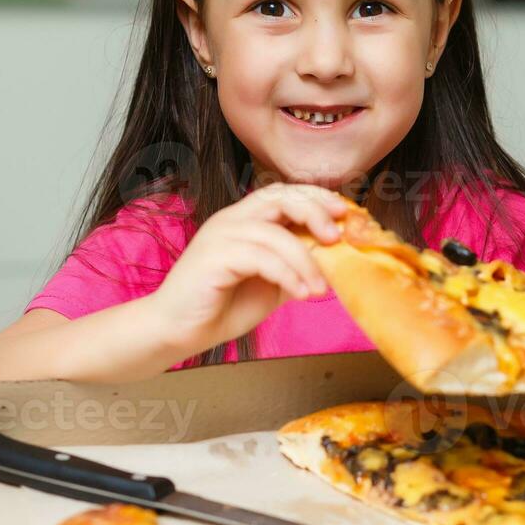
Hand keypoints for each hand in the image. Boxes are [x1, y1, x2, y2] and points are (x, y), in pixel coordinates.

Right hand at [144, 183, 346, 357]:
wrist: (178, 331)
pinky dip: (288, 275)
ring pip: (275, 233)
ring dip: (306, 261)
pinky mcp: (213, 257)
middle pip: (279, 197)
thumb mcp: (272, 284)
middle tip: (338, 237)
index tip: (346, 214)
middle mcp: (232, 219)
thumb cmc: (222, 306)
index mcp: (245, 219)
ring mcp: (220, 235)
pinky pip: (261, 258)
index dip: (317, 198)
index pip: (284, 193)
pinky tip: (301, 294)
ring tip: (320, 289)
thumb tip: (336, 261)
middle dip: (314, 212)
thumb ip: (296, 267)